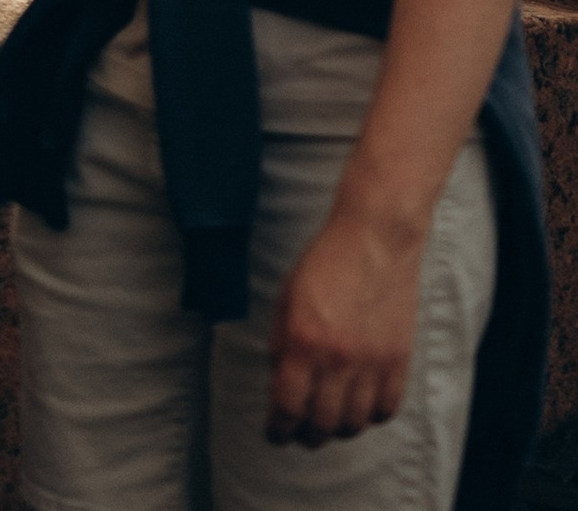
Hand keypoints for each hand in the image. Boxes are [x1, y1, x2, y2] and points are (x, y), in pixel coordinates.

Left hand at [267, 206, 423, 444]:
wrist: (375, 238)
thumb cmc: (325, 263)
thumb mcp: (286, 298)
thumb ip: (280, 344)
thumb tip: (278, 385)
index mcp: (304, 340)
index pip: (288, 406)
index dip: (278, 429)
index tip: (275, 435)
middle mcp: (339, 359)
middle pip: (322, 424)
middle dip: (306, 435)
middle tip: (301, 433)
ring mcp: (373, 362)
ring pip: (354, 424)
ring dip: (337, 428)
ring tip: (329, 418)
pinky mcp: (399, 361)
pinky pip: (385, 410)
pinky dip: (370, 416)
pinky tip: (360, 404)